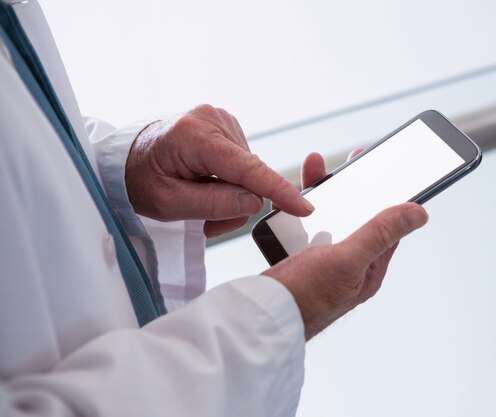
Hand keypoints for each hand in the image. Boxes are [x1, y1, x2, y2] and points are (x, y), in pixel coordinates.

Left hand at [125, 105, 313, 236]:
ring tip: (198, 197)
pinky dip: (229, 182)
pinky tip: (206, 183)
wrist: (125, 158)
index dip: (278, 191)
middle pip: (249, 176)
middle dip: (232, 203)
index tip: (304, 208)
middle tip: (201, 216)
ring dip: (229, 194)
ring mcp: (221, 120)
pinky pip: (242, 165)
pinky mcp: (225, 127)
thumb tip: (254, 201)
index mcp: (195, 135)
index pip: (247, 168)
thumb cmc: (138, 180)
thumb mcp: (167, 203)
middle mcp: (213, 120)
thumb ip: (212, 204)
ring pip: (248, 173)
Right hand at [263, 151, 427, 339]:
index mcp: (368, 269)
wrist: (258, 318)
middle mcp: (349, 266)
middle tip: (348, 164)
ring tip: (313, 173)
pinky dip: (300, 212)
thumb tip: (418, 214)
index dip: (386, 197)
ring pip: (328, 220)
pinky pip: (306, 229)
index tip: (382, 170)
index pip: (386, 227)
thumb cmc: (304, 297)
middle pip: (355, 218)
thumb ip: (379, 234)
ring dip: (322, 196)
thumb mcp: (347, 259)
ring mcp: (323, 264)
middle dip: (350, 190)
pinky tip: (294, 201)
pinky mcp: (300, 262)